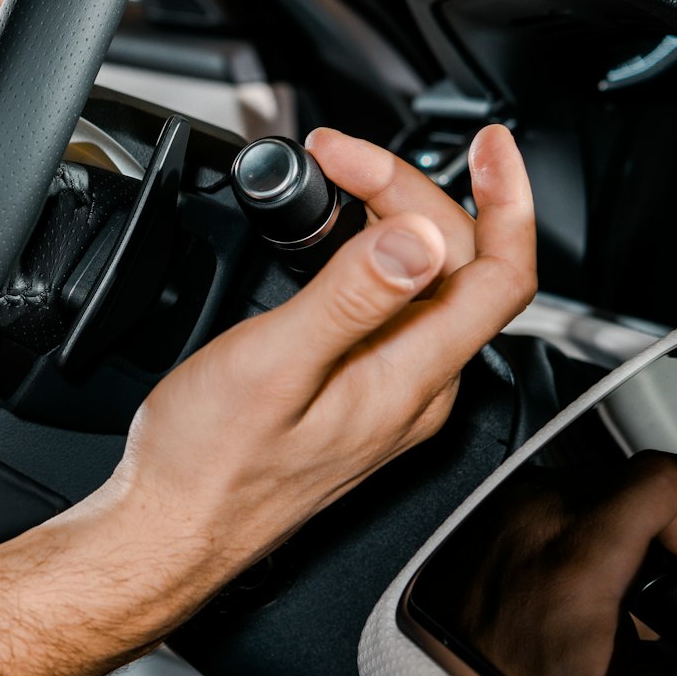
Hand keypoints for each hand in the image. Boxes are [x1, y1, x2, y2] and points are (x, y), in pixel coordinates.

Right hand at [109, 126, 536, 573]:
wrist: (170, 530)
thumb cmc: (208, 466)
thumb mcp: (272, 364)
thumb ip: (350, 298)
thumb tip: (417, 239)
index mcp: (409, 380)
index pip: (500, 277)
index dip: (506, 199)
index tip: (488, 145)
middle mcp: (416, 389)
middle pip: (455, 265)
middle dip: (407, 189)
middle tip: (339, 156)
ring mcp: (392, 396)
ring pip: (426, 284)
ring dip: (394, 215)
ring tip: (339, 176)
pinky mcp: (362, 397)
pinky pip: (395, 310)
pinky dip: (374, 253)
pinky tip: (336, 237)